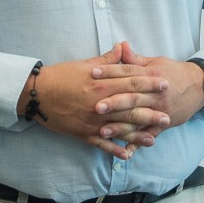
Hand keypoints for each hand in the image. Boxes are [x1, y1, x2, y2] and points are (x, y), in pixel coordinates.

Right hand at [17, 43, 171, 159]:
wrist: (35, 94)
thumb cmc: (60, 76)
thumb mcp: (85, 64)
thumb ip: (107, 60)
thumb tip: (122, 47)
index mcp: (101, 83)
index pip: (131, 82)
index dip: (149, 83)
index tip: (166, 84)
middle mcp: (99, 104)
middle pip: (130, 108)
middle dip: (150, 112)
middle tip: (168, 116)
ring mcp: (91, 121)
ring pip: (119, 129)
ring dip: (137, 135)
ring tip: (154, 139)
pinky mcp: (82, 133)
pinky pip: (101, 144)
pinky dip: (114, 150)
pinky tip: (127, 155)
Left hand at [91, 42, 203, 140]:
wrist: (198, 86)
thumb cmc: (173, 72)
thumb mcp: (155, 62)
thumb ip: (135, 59)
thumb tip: (120, 46)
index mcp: (152, 74)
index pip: (128, 72)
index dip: (111, 72)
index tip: (92, 73)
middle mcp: (156, 93)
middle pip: (133, 97)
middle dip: (114, 102)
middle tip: (95, 107)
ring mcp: (160, 109)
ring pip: (138, 118)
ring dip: (121, 126)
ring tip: (102, 131)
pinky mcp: (163, 122)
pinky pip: (149, 134)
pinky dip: (138, 143)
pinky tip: (124, 151)